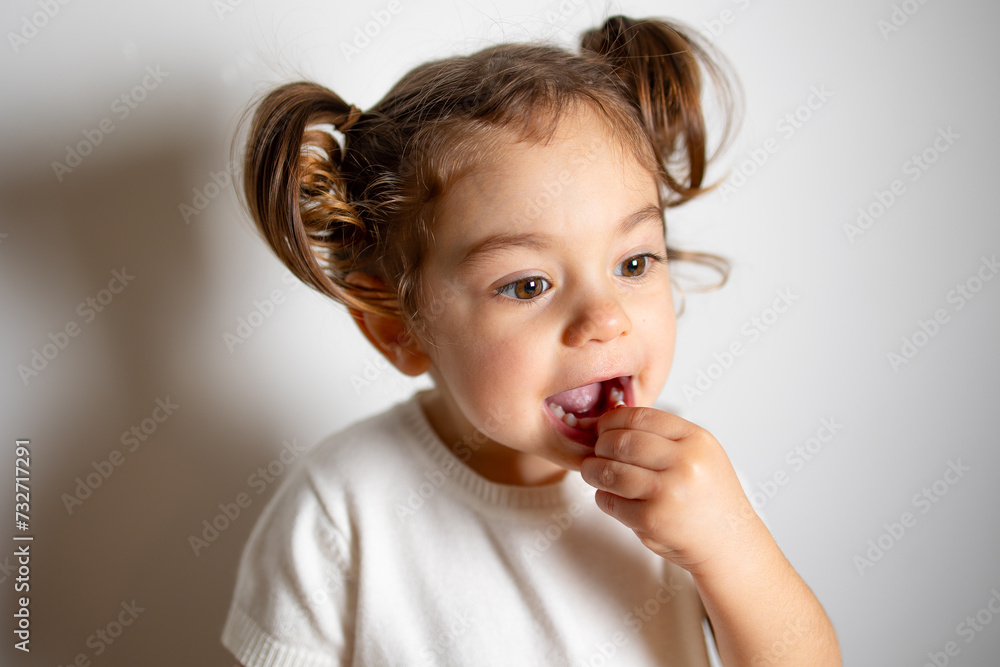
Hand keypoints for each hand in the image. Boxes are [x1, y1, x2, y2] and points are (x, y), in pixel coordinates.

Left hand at [580, 406, 765, 574]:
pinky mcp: (651, 520)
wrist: (729, 543)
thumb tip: (613, 416)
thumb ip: (662, 435)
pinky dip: (603, 497)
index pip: (640, 416)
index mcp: (696, 440)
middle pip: (621, 442)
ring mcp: (668, 492)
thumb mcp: (699, 453)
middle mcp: (684, 463)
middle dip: (600, 446)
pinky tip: (612, 496)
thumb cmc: (708, 496)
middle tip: (597, 452)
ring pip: (609, 471)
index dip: (612, 420)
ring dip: (593, 471)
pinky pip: (610, 501)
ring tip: (594, 472)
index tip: (603, 428)